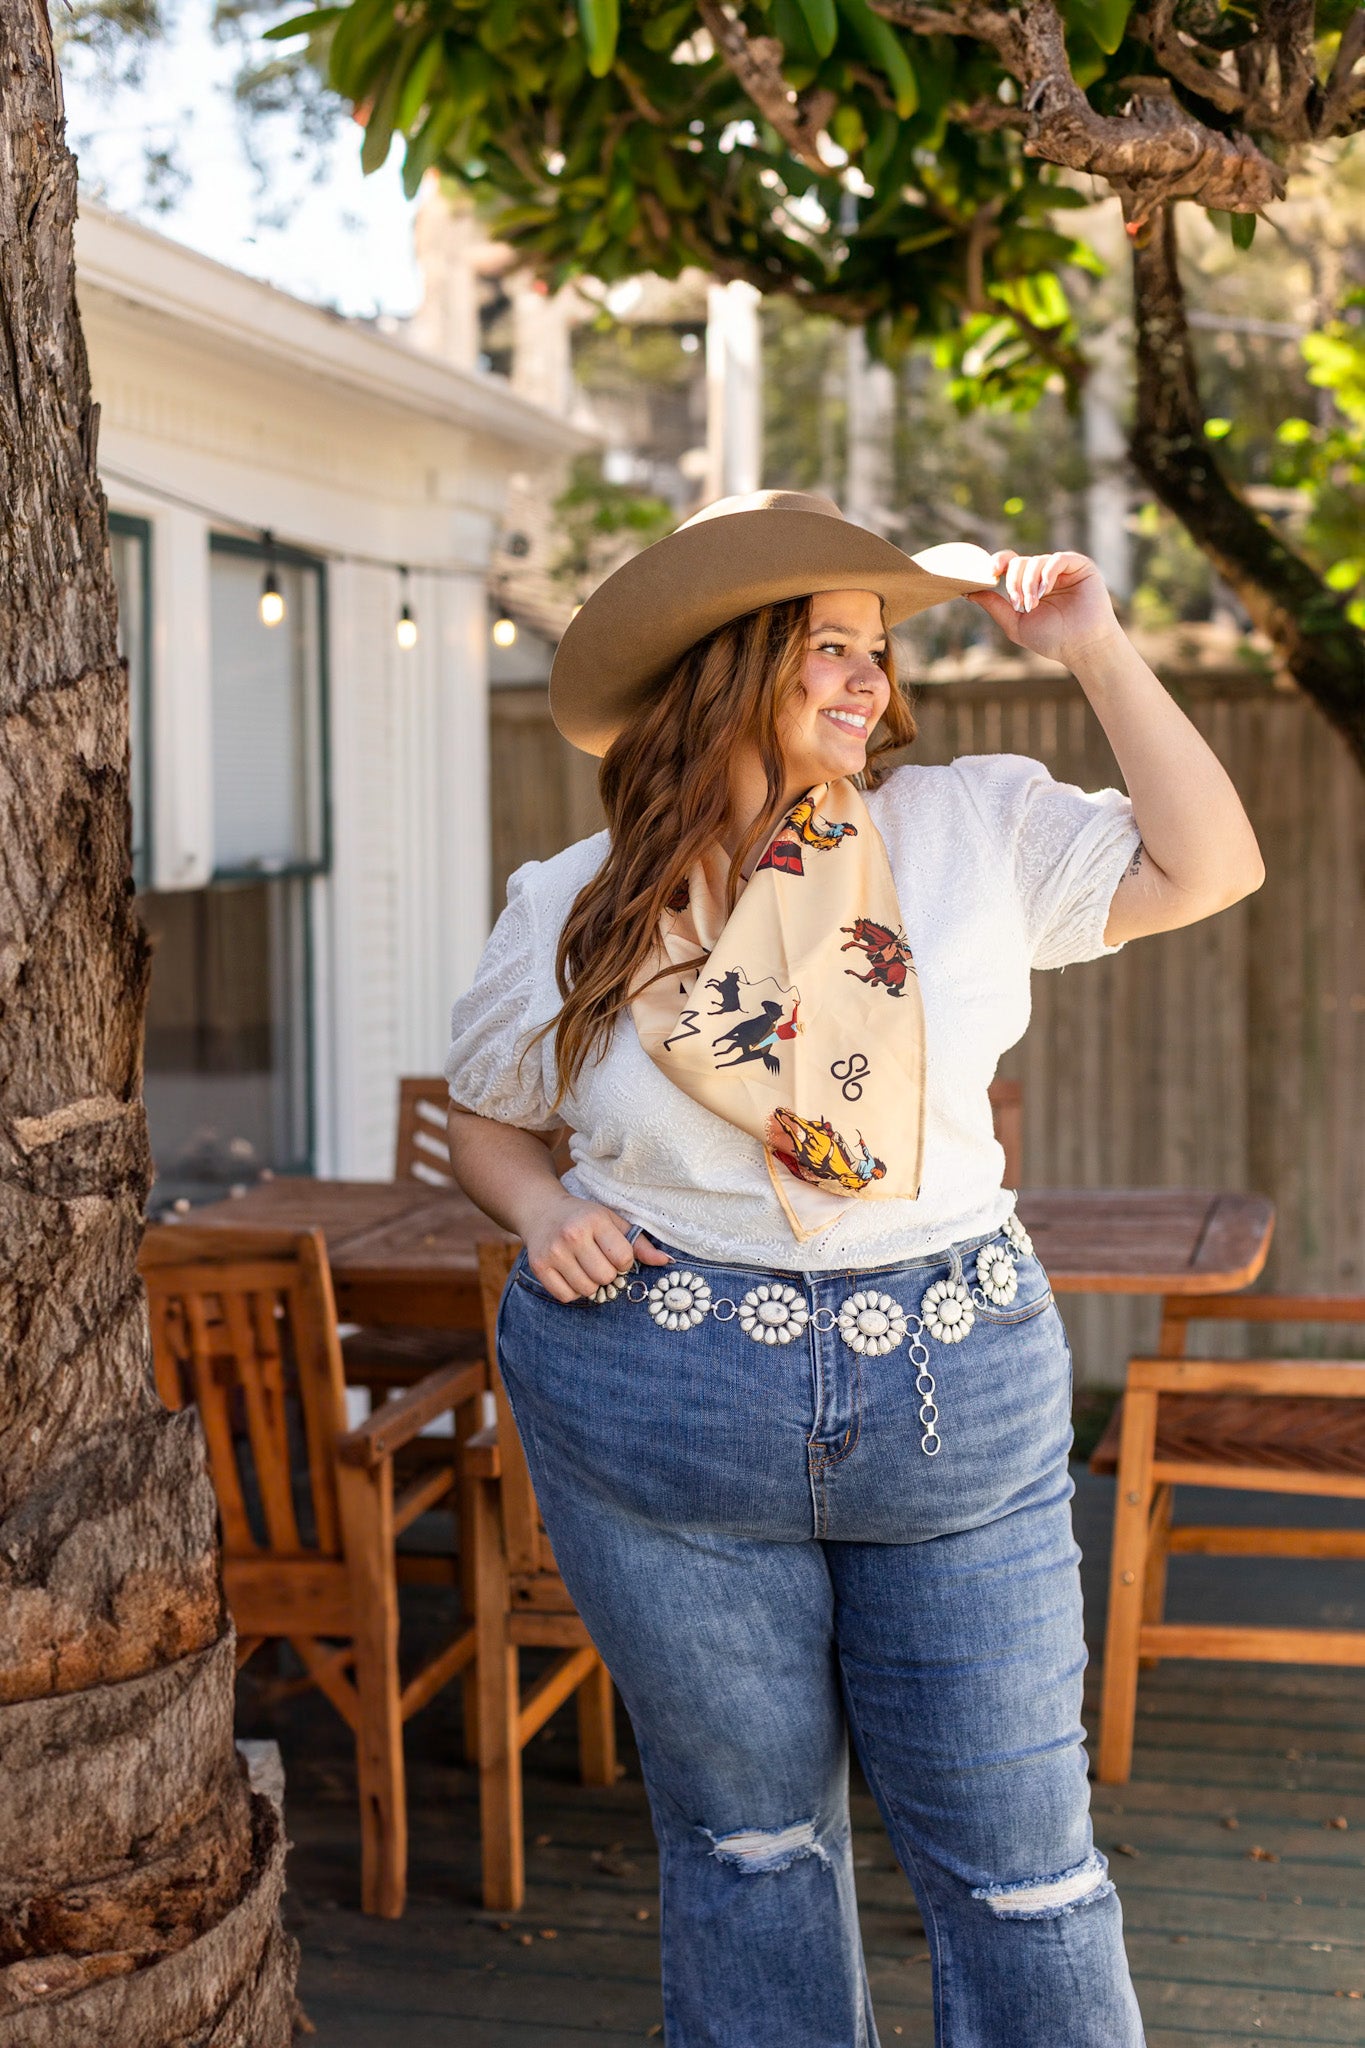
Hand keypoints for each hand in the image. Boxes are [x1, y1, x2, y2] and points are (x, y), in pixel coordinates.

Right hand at [522, 1191, 670, 1302]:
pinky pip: (566, 1296)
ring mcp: (553, 1252)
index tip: (615, 1253)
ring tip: (585, 1267)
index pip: (623, 1258)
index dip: (624, 1261)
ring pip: (587, 1290)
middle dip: (608, 1274)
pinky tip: (571, 1274)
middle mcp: (572, 1235)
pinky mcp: (539, 1266)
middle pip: (605, 1277)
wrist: (542, 1211)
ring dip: (591, 1284)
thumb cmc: (584, 1218)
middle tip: (599, 1261)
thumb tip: (666, 1261)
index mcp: (594, 1220)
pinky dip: (573, 1291)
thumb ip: (639, 1243)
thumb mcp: (613, 1222)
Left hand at [965, 549, 1123, 668]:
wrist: (1081, 647)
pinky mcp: (1080, 566)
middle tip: (1019, 604)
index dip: (998, 562)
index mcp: (1030, 584)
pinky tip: (1045, 591)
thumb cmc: (1051, 639)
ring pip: (1035, 560)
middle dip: (1014, 582)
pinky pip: (1057, 559)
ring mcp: (1062, 568)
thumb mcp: (1015, 624)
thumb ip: (995, 606)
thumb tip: (970, 592)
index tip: (990, 572)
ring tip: (1032, 604)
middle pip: (1019, 562)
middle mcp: (1045, 573)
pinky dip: (1046, 574)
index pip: (1010, 563)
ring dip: (1028, 582)